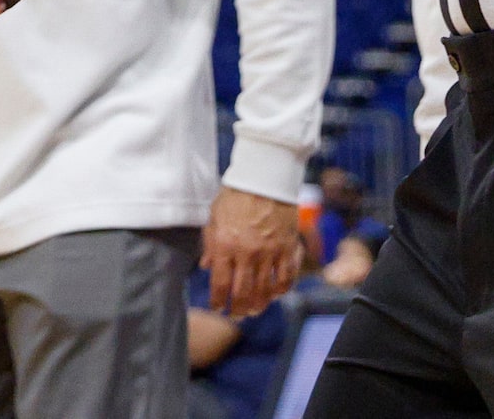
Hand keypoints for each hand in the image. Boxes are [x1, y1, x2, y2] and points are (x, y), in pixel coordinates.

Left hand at [203, 186, 302, 318]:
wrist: (264, 178)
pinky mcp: (287, 248)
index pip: (221, 284)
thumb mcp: (214, 217)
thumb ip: (210, 244)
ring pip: (265, 290)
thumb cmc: (235, 195)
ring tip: (254, 310)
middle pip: (243, 293)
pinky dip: (282, 290)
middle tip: (237, 316)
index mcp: (225, 245)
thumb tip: (205, 267)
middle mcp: (247, 253)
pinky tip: (277, 294)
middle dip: (238, 309)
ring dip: (259, 304)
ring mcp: (269, 252)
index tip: (218, 308)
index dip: (219, 301)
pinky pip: (287, 277)